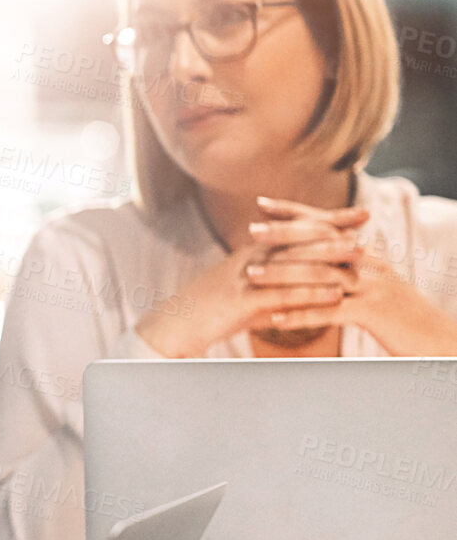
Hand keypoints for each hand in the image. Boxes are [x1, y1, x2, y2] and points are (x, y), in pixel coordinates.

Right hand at [135, 203, 354, 357]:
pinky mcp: (243, 302)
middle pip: (296, 239)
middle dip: (333, 232)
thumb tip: (304, 290)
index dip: (329, 219)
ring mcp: (246, 278)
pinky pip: (282, 294)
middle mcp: (250, 258)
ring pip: (293, 262)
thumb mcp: (247, 292)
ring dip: (329, 257)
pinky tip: (335, 295)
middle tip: (364, 229)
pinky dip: (311, 293)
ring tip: (358, 255)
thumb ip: (276, 287)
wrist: (175, 325)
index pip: (295, 228)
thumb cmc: (212, 311)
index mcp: (252, 252)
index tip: (361, 214)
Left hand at [255, 199, 456, 354]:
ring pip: (321, 275)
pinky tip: (274, 318)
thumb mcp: (375, 288)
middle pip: (322, 242)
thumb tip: (320, 260)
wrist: (440, 342)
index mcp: (367, 256)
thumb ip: (348, 271)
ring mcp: (373, 287)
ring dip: (283, 275)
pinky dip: (301, 314)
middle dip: (284, 235)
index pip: (327, 225)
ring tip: (251, 275)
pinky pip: (331, 312)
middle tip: (250, 231)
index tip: (263, 204)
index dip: (296, 213)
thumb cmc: (403, 319)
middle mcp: (370, 265)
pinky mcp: (373, 313)